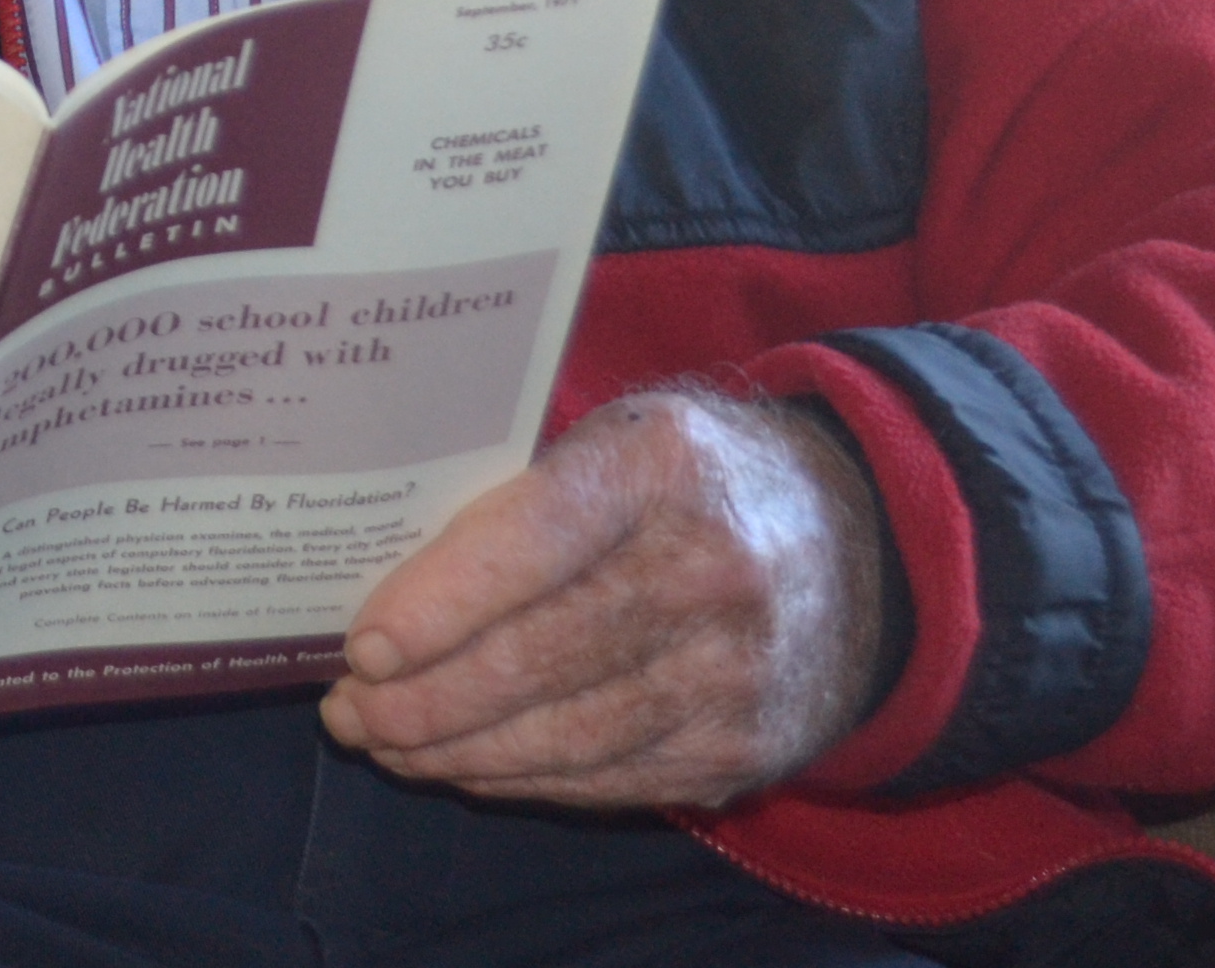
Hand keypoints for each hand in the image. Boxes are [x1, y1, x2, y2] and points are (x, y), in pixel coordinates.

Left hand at [319, 388, 887, 811]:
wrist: (865, 547)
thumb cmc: (695, 478)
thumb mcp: (624, 435)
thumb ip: (523, 488)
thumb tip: (390, 572)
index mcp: (663, 466)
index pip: (533, 539)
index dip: (440, 603)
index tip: (363, 646)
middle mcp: (711, 571)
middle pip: (539, 658)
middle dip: (424, 698)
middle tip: (349, 710)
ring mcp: (734, 672)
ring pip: (565, 735)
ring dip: (457, 751)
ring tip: (384, 743)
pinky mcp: (743, 747)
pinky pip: (607, 778)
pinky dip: (523, 778)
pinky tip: (463, 765)